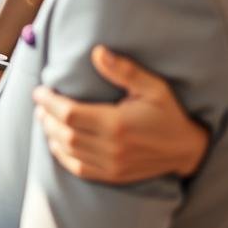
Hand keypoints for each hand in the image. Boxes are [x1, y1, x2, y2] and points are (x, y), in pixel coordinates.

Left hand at [32, 45, 210, 182]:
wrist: (187, 149)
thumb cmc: (168, 113)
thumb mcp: (153, 87)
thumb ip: (124, 70)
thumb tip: (97, 51)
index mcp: (117, 124)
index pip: (70, 113)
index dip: (49, 102)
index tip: (40, 91)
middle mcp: (111, 148)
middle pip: (64, 133)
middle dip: (46, 116)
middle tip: (40, 103)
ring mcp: (111, 165)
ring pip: (68, 151)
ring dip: (51, 134)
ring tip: (44, 118)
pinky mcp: (113, 176)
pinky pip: (78, 168)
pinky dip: (62, 156)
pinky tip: (56, 142)